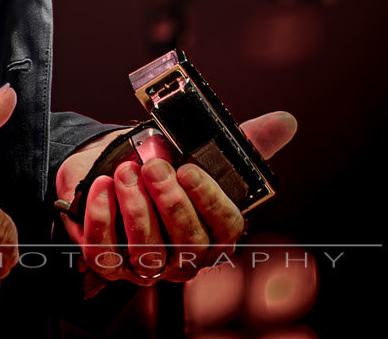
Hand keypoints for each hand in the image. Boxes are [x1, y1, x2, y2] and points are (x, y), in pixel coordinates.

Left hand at [55, 110, 296, 289]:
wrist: (114, 169)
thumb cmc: (167, 167)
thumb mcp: (206, 152)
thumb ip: (246, 142)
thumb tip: (284, 121)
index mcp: (215, 233)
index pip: (224, 227)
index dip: (208, 200)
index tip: (189, 170)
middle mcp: (185, 256)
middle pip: (186, 241)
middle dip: (169, 202)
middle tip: (154, 167)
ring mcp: (148, 265)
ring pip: (147, 249)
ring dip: (135, 206)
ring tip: (126, 171)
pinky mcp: (110, 264)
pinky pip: (106, 253)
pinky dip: (102, 217)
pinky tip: (102, 187)